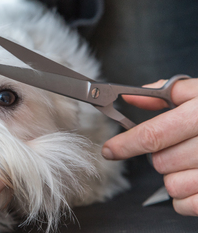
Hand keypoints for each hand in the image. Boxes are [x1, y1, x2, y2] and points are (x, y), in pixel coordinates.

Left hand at [101, 78, 197, 215]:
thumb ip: (168, 93)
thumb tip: (133, 97)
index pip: (153, 134)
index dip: (125, 144)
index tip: (110, 149)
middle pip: (161, 162)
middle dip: (160, 155)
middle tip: (178, 146)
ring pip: (172, 185)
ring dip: (173, 176)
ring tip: (191, 162)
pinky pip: (187, 205)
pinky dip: (184, 197)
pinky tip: (194, 181)